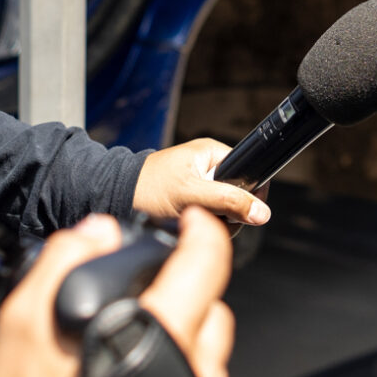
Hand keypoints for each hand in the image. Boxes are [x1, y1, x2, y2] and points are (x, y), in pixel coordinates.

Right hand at [0, 211, 235, 376]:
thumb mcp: (22, 325)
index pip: (208, 264)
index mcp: (160, 336)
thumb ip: (63, 262)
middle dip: (192, 291)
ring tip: (135, 344)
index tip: (193, 223)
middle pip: (216, 313)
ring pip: (211, 361)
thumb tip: (97, 232)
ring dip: (187, 341)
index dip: (202, 231)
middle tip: (150, 291)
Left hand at [134, 138, 270, 226]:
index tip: (239, 211)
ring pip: (225, 209)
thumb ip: (227, 201)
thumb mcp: (191, 195)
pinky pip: (210, 215)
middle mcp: (208, 166)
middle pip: (238, 195)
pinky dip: (202, 224)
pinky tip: (186, 224)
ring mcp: (200, 184)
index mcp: (211, 152)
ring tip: (189, 219)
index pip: (249, 172)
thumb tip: (261, 212)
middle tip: (204, 216)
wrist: (114, 199)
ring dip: (213, 221)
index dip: (249, 195)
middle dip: (227, 214)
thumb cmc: (146, 190)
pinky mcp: (192, 199)